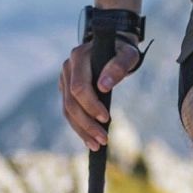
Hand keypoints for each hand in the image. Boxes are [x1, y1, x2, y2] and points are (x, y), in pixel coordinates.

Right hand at [59, 34, 144, 150]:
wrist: (113, 46)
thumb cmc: (122, 50)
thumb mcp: (128, 54)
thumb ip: (119, 66)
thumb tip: (104, 86)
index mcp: (79, 57)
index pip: (80, 87)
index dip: (91, 105)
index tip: (107, 119)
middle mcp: (67, 68)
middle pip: (71, 102)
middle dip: (87, 123)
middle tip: (104, 140)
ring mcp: (64, 79)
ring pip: (67, 110)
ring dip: (81, 130)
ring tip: (97, 146)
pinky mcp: (66, 89)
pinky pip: (69, 111)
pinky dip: (79, 127)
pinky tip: (89, 140)